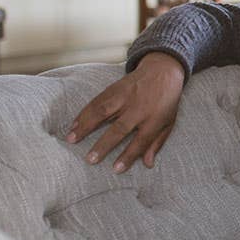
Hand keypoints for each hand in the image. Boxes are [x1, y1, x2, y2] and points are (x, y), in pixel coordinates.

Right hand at [65, 52, 184, 171]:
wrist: (163, 70)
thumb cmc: (167, 101)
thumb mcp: (169, 122)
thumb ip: (157, 143)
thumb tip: (147, 164)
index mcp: (155, 119)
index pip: (141, 141)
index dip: (128, 156)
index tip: (116, 169)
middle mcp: (139, 108)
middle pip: (120, 129)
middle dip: (104, 145)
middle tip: (90, 159)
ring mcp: (126, 97)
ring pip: (103, 112)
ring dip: (86, 126)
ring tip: (71, 139)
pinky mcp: (115, 88)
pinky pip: (97, 101)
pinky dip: (84, 112)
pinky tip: (74, 123)